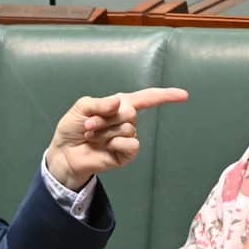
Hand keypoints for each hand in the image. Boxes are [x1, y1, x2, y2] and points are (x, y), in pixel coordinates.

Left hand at [45, 86, 187, 189]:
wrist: (65, 153)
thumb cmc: (73, 128)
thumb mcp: (82, 107)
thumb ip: (100, 103)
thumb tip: (119, 102)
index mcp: (119, 105)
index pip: (147, 98)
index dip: (165, 96)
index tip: (184, 95)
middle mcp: (126, 120)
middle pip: (130, 112)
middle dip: (106, 118)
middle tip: (89, 125)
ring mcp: (127, 137)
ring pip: (128, 128)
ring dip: (105, 131)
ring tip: (92, 136)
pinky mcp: (126, 154)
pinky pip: (132, 144)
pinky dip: (116, 143)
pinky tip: (105, 146)